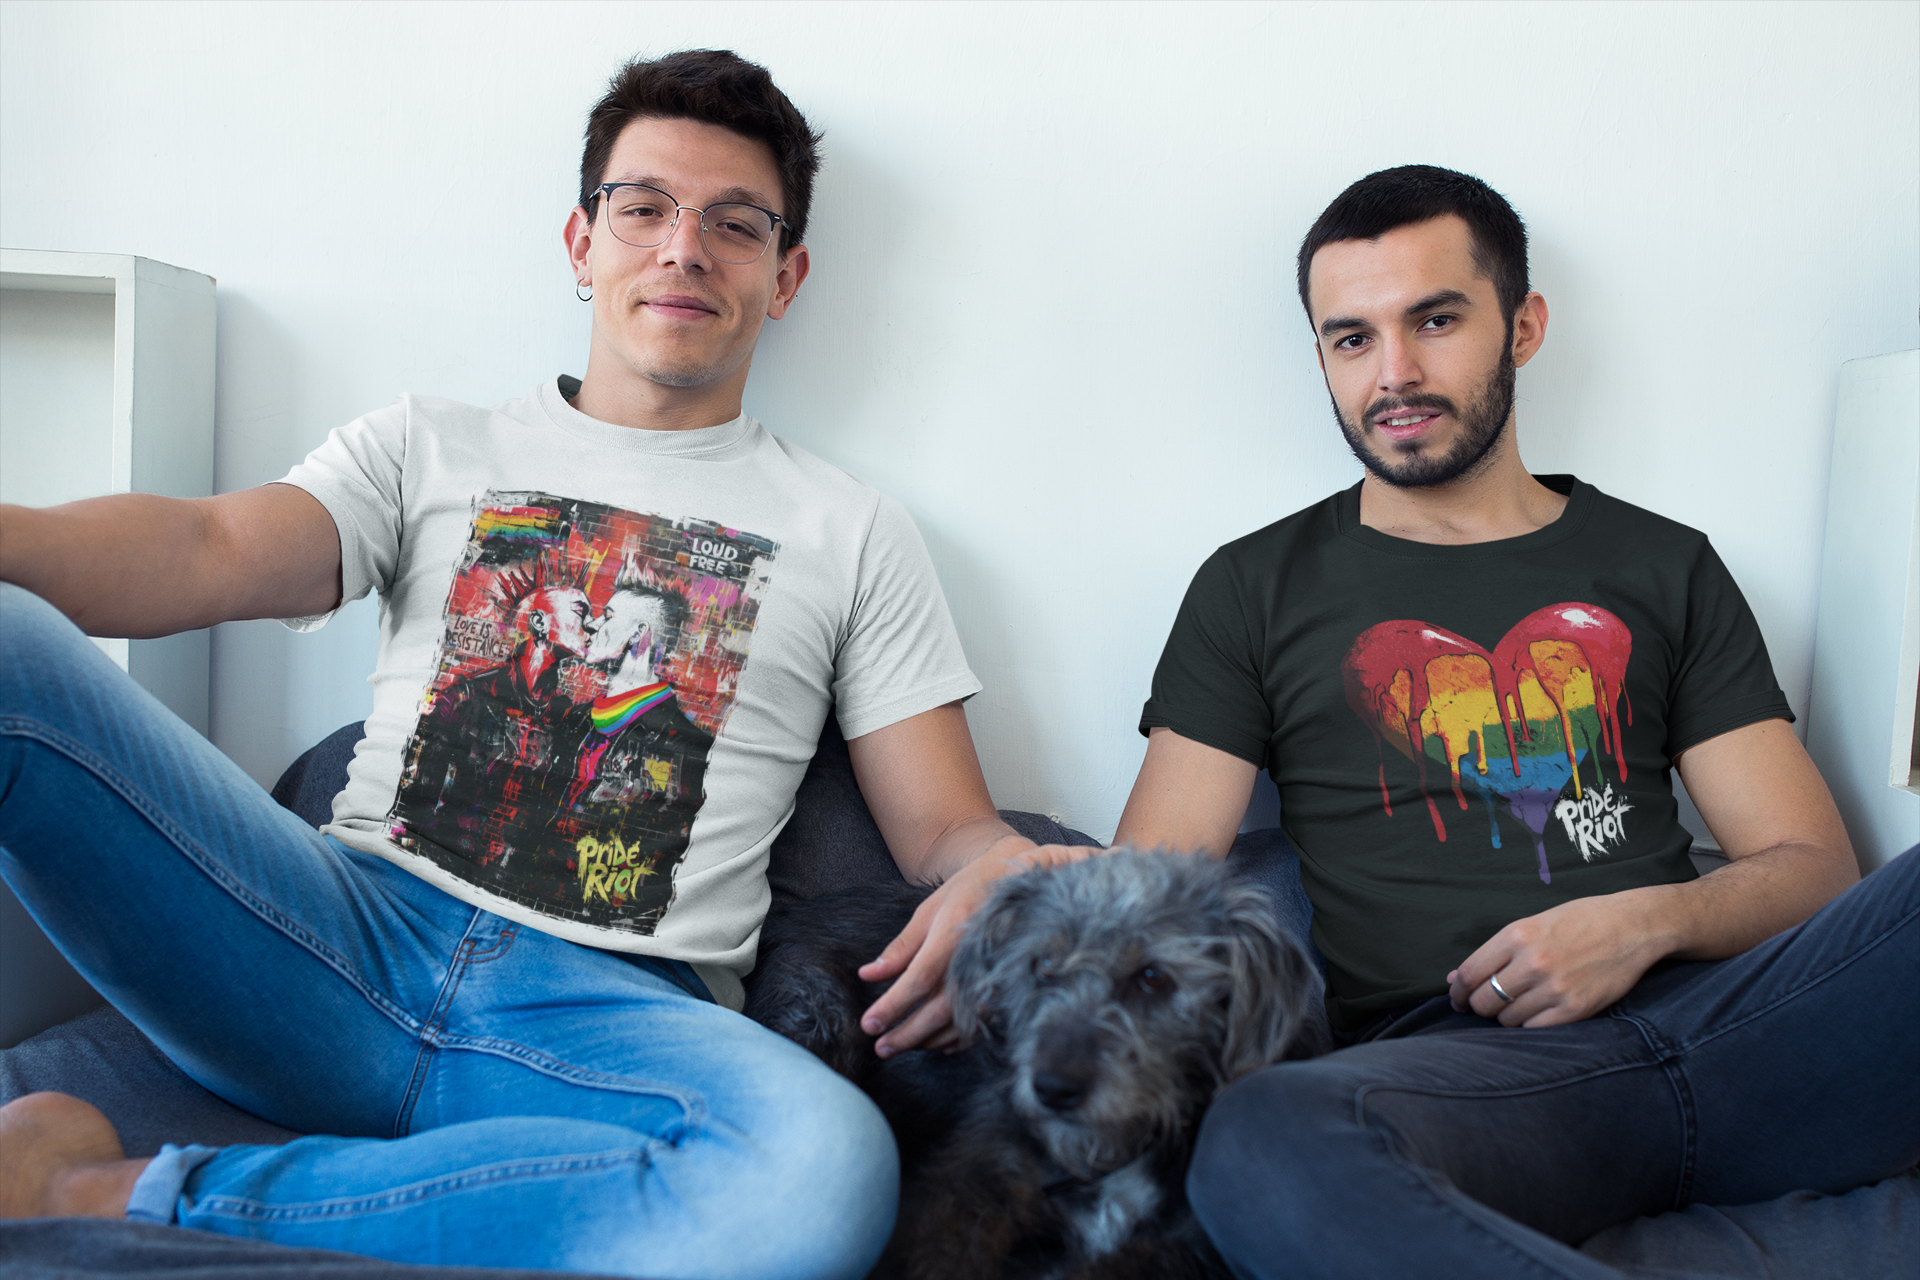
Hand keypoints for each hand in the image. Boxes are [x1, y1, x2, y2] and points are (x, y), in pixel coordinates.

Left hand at [858, 841, 1097, 1055]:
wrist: (1017, 882)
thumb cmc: (966, 894)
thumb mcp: (928, 912)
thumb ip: (900, 948)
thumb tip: (867, 975)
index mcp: (955, 932)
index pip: (920, 979)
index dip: (893, 1006)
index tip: (868, 1025)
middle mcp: (977, 957)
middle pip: (939, 1009)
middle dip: (907, 1034)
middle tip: (880, 1048)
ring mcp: (996, 975)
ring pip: (960, 1022)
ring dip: (928, 1040)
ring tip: (901, 1046)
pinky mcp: (1006, 987)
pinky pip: (981, 1023)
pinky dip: (956, 1039)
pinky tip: (937, 1045)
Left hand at [1447, 891, 1673, 1026]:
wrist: (1632, 926)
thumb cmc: (1579, 922)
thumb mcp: (1531, 925)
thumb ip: (1493, 953)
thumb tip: (1456, 978)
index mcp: (1516, 936)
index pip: (1469, 974)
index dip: (1458, 992)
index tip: (1458, 999)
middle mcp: (1532, 962)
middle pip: (1484, 1001)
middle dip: (1480, 1007)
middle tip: (1488, 1005)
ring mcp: (1555, 987)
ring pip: (1508, 1019)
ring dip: (1507, 1017)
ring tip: (1520, 1005)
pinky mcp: (1576, 1009)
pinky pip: (1535, 1030)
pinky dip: (1530, 1026)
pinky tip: (1537, 1015)